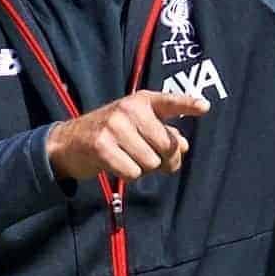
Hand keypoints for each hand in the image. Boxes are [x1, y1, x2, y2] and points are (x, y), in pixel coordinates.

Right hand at [45, 91, 209, 181]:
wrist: (69, 142)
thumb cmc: (111, 134)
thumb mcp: (137, 126)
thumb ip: (163, 133)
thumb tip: (183, 146)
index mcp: (142, 101)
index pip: (170, 102)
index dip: (188, 105)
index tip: (205, 107)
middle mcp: (129, 108)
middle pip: (167, 146)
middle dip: (163, 159)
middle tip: (149, 158)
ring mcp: (114, 125)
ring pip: (150, 162)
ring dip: (142, 168)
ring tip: (127, 157)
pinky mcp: (101, 145)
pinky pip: (132, 172)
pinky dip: (127, 174)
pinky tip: (115, 164)